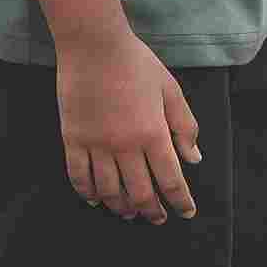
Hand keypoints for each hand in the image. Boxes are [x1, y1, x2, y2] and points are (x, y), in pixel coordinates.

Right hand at [56, 31, 202, 221]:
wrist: (95, 47)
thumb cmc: (137, 64)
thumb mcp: (170, 90)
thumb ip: (184, 126)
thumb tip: (194, 159)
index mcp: (153, 133)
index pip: (171, 180)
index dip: (181, 201)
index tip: (187, 212)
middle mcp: (125, 146)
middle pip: (140, 192)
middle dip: (151, 211)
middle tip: (157, 219)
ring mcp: (96, 145)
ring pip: (109, 191)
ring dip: (121, 207)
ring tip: (129, 213)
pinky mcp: (73, 140)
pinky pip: (79, 177)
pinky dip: (88, 193)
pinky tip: (95, 200)